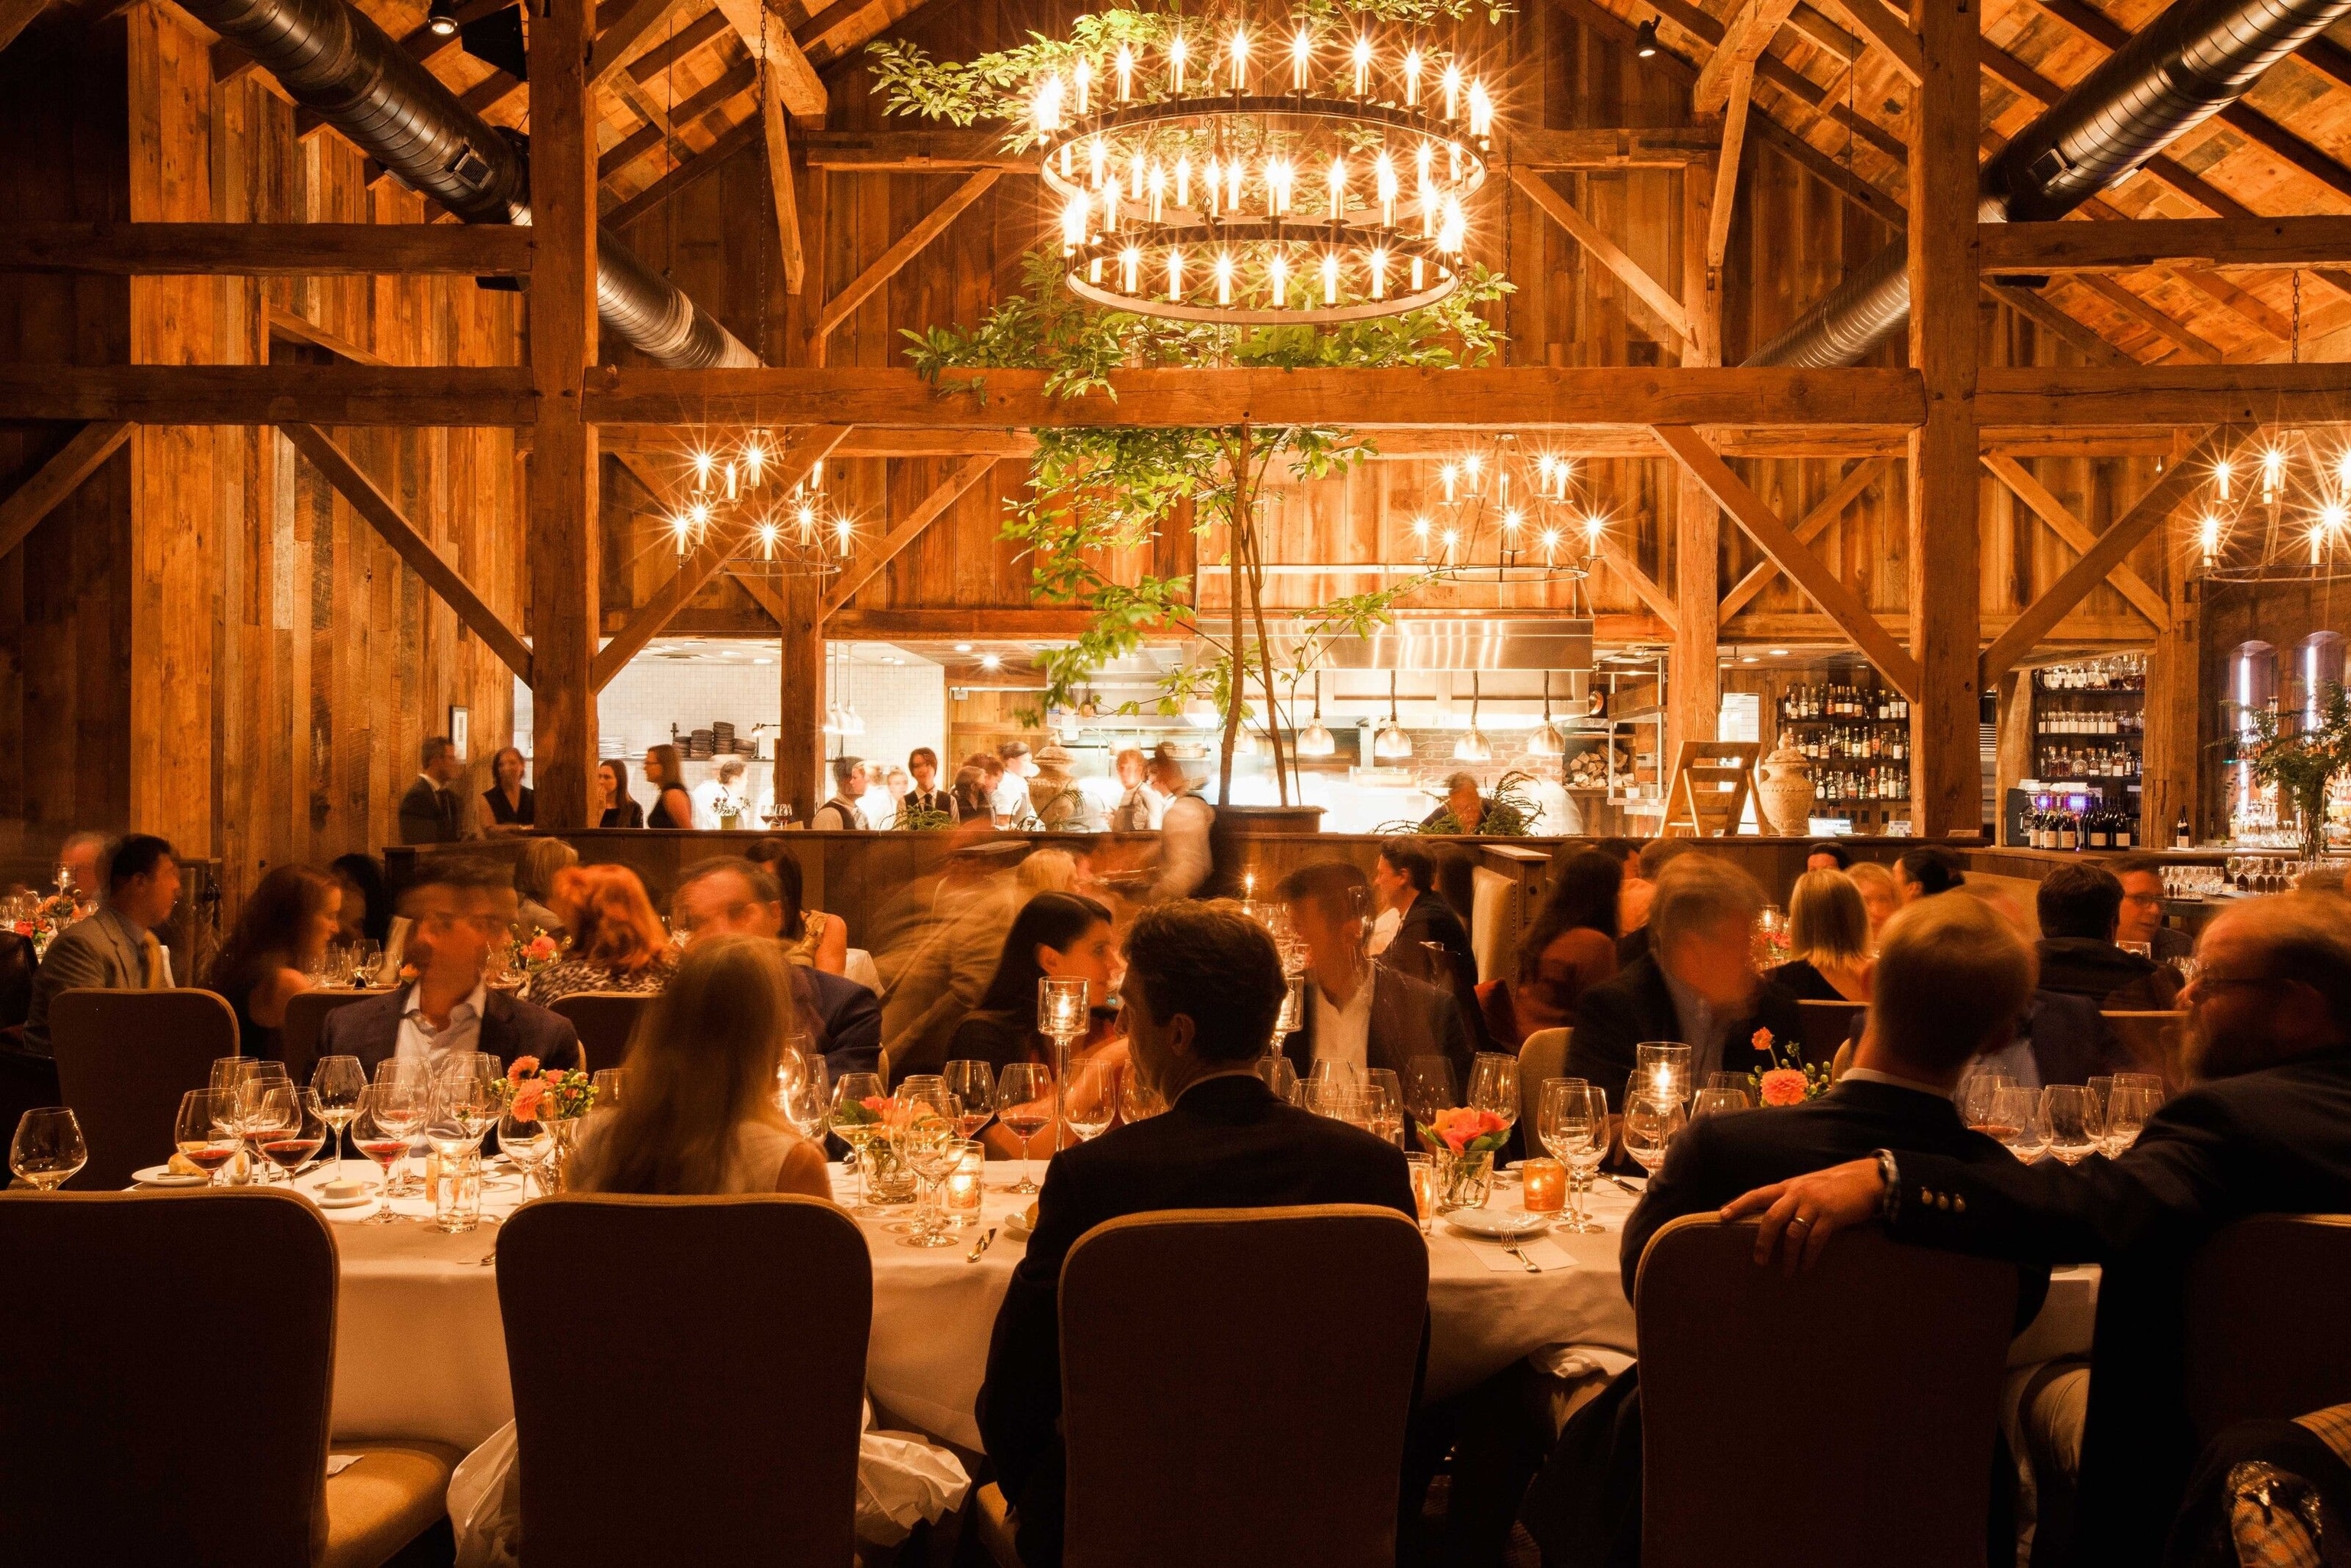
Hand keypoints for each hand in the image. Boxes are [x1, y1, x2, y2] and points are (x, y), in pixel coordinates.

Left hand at [1718, 1158, 1885, 1275]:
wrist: (1865, 1180)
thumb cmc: (1833, 1187)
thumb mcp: (1807, 1187)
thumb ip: (1790, 1199)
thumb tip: (1772, 1220)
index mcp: (1788, 1186)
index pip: (1757, 1194)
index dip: (1738, 1204)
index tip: (1722, 1216)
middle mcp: (1797, 1193)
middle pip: (1771, 1218)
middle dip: (1762, 1241)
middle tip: (1758, 1261)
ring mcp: (1814, 1204)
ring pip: (1792, 1233)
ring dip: (1788, 1256)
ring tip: (1786, 1272)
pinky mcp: (1831, 1216)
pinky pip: (1815, 1240)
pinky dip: (1808, 1257)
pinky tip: (1806, 1267)